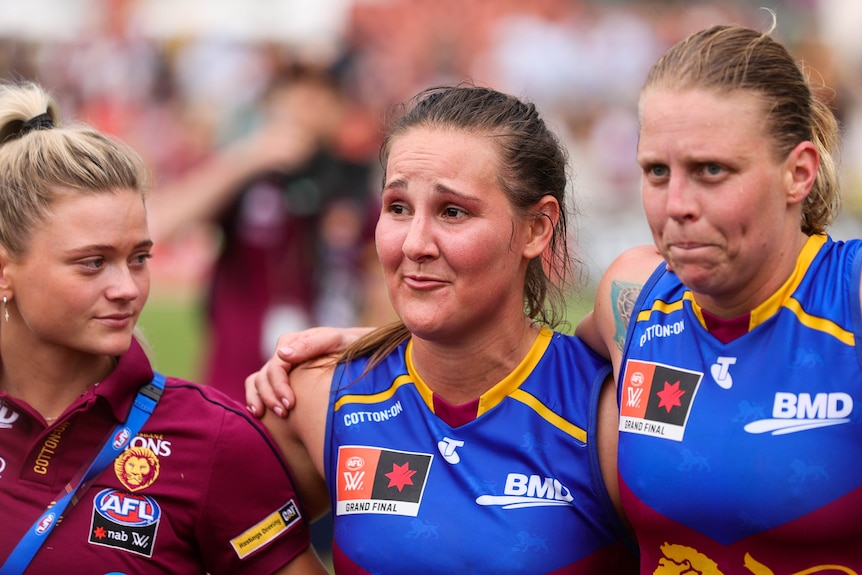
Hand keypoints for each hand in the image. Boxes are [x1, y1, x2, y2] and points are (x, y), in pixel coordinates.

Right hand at [245, 326, 372, 417]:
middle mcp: (282, 354)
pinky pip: (258, 386)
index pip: (275, 367)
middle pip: (264, 377)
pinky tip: (259, 413)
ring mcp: (280, 366)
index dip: (279, 386)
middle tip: (284, 414)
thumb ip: (310, 345)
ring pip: (256, 382)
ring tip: (269, 416)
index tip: (290, 404)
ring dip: (260, 399)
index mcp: (291, 342)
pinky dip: (254, 398)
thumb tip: (283, 354)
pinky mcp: (280, 378)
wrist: (357, 348)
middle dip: (270, 397)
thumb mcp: (334, 340)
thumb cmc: (347, 344)